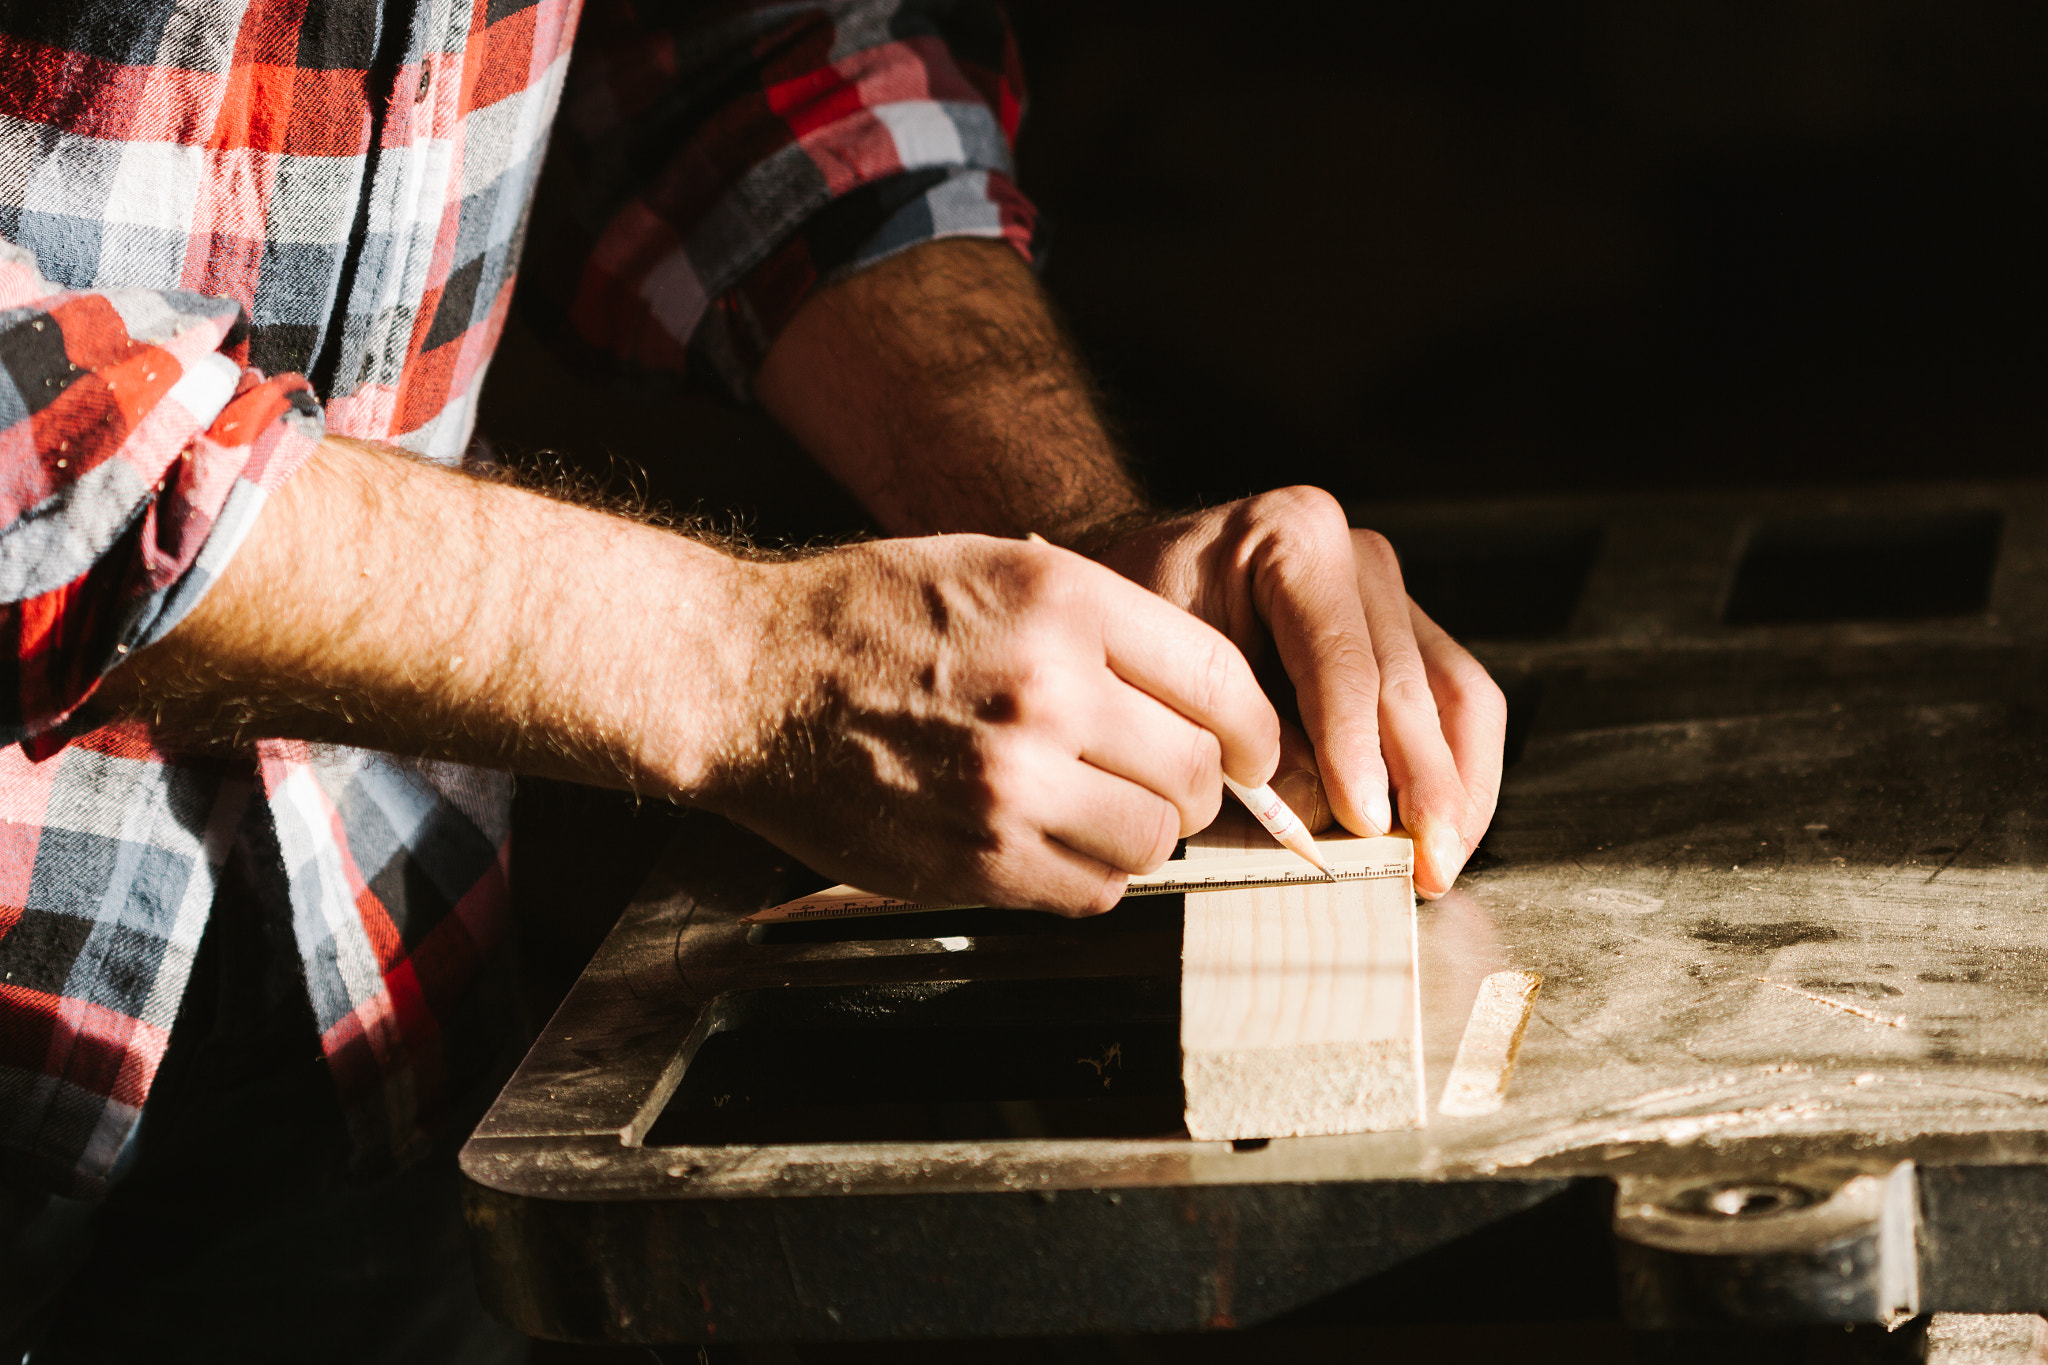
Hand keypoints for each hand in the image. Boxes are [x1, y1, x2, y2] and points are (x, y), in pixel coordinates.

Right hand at [698, 533, 1281, 914]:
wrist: (747, 680)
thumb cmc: (867, 617)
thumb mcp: (994, 567)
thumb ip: (1103, 625)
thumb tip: (1206, 700)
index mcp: (1061, 601)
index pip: (1220, 681)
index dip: (1253, 728)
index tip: (1251, 749)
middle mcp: (1047, 690)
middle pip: (1195, 771)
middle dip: (1197, 785)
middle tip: (1165, 781)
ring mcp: (1010, 782)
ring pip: (1153, 841)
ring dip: (1143, 834)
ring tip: (1099, 809)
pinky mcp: (975, 859)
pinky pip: (1091, 892)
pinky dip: (1093, 877)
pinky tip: (1055, 841)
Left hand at [1089, 487, 1505, 897]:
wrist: (1138, 594)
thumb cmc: (1144, 640)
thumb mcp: (1169, 680)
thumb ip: (1245, 743)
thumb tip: (1333, 815)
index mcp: (1293, 537)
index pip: (1342, 662)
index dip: (1358, 751)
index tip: (1366, 823)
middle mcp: (1358, 558)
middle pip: (1411, 683)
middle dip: (1424, 784)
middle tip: (1427, 865)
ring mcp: (1392, 595)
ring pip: (1458, 695)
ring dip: (1459, 787)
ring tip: (1445, 862)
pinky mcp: (1410, 636)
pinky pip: (1459, 704)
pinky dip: (1459, 772)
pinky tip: (1447, 832)